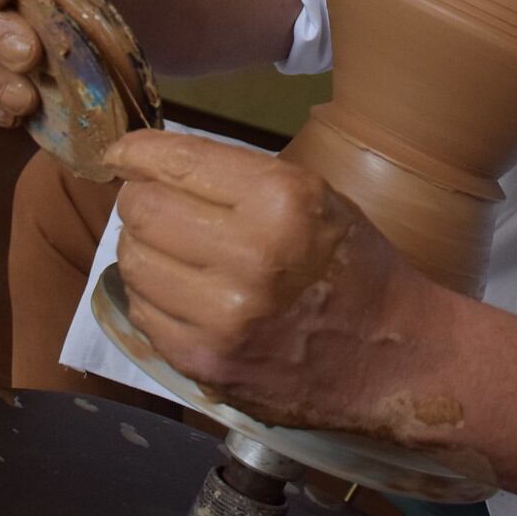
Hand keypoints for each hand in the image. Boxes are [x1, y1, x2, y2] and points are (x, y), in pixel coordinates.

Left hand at [110, 132, 434, 437]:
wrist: (395, 358)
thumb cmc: (356, 265)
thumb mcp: (315, 196)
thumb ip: (237, 178)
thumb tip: (146, 164)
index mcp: (282, 201)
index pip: (177, 162)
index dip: (135, 152)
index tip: (121, 152)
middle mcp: (248, 257)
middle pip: (141, 210)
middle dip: (141, 200)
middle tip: (159, 205)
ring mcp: (222, 318)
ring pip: (132, 261)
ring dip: (144, 249)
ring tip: (175, 252)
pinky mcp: (205, 363)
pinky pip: (144, 313)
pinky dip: (155, 296)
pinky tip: (184, 293)